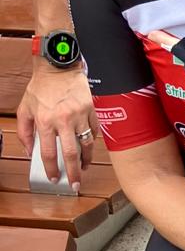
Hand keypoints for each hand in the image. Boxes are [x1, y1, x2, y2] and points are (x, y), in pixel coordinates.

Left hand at [16, 62, 96, 187]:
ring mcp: (79, 115)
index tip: (54, 178)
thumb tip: (29, 151)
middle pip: (70, 154)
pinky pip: (94, 131)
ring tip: (84, 167)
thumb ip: (24, 132)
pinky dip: (92, 141)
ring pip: (86, 145)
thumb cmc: (42, 87)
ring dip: (86, 160)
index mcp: (44, 121)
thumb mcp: (24, 109)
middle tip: (75, 183)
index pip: (48, 153)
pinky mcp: (91, 110)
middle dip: (73, 172)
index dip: (51, 169)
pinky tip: (88, 146)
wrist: (58, 67)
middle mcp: (63, 120)